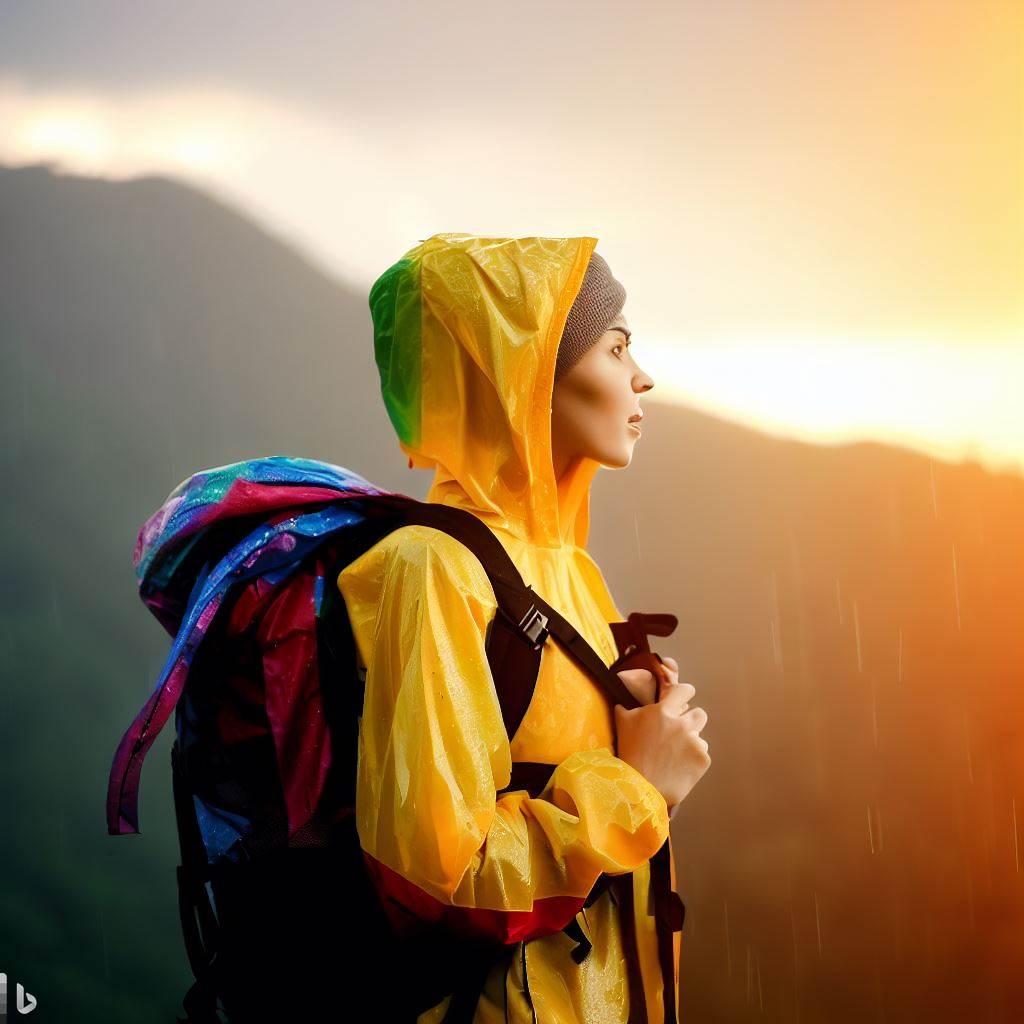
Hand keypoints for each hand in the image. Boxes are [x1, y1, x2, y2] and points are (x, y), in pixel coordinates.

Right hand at [614, 658, 709, 812]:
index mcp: (664, 711)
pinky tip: (678, 767)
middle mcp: (682, 724)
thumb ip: (627, 708)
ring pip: (700, 736)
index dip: (685, 694)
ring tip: (674, 755)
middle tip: (679, 732)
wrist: (639, 786)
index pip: (685, 690)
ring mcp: (694, 742)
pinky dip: (692, 760)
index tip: (683, 699)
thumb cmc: (630, 753)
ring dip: (691, 742)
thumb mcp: (623, 724)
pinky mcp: (703, 759)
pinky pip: (702, 754)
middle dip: (691, 721)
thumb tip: (623, 701)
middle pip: (700, 713)